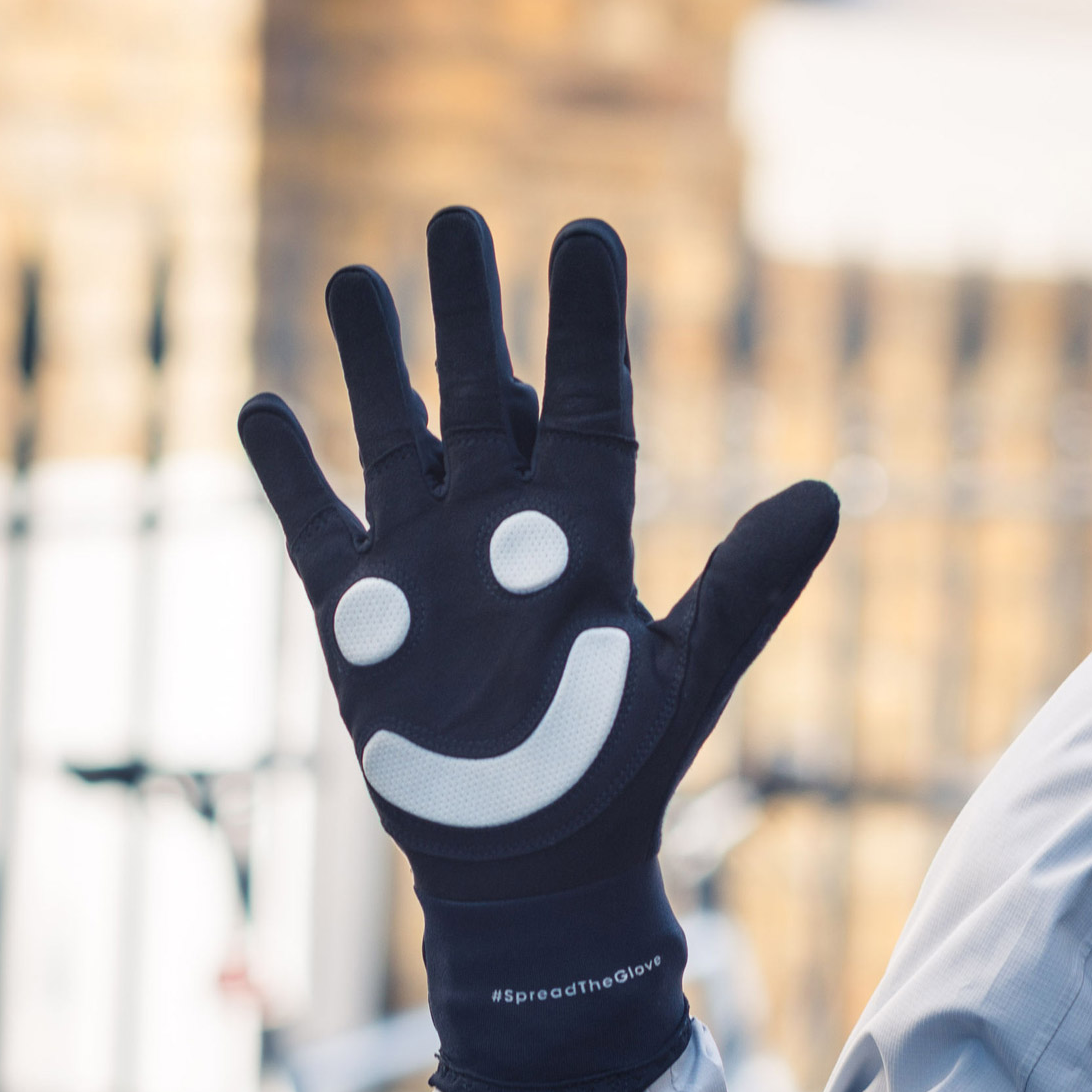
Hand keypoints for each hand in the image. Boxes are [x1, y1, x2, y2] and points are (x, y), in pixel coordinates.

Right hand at [237, 208, 837, 1091]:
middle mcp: (500, 528)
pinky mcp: (357, 612)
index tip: (585, 232)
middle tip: (455, 221)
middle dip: (465, 311)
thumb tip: (831, 492)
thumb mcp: (686, 671)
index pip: (584, 400)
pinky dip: (286, 468)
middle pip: (479, 394)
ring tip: (352, 275)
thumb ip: (748, 582)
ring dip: (372, 360)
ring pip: (393, 435)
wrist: (526, 870)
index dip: (583, 322)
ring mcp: (424, 562)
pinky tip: (260, 404)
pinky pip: (312, 521)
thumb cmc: (616, 774)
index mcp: (582, 530)